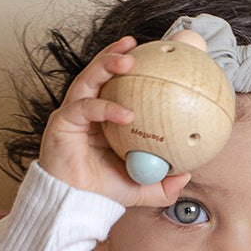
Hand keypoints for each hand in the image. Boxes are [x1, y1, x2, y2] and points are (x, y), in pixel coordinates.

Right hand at [37, 36, 190, 207]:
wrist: (77, 204)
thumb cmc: (104, 192)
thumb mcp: (142, 188)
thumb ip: (164, 183)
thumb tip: (188, 174)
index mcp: (105, 118)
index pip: (116, 84)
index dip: (128, 66)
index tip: (152, 54)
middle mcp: (88, 110)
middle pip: (99, 72)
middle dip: (115, 53)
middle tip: (136, 45)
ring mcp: (73, 114)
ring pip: (88, 79)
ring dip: (107, 64)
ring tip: (128, 60)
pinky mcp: (62, 123)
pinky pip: (85, 108)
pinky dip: (106, 107)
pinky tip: (126, 113)